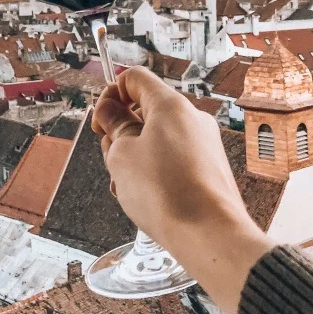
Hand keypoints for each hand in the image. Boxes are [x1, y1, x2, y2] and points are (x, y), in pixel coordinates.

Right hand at [92, 67, 271, 313]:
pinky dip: (155, 172)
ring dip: (135, 156)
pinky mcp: (209, 169)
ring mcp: (204, 144)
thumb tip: (109, 110)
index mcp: (170, 105)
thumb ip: (113, 126)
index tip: (102, 123)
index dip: (110, 95)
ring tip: (128, 185)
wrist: (210, 235)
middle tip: (113, 158)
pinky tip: (146, 198)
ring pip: (158, 138)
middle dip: (121, 131)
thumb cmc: (166, 194)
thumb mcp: (122, 155)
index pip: (133, 78)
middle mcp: (192, 119)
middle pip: (146, 109)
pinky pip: (174, 160)